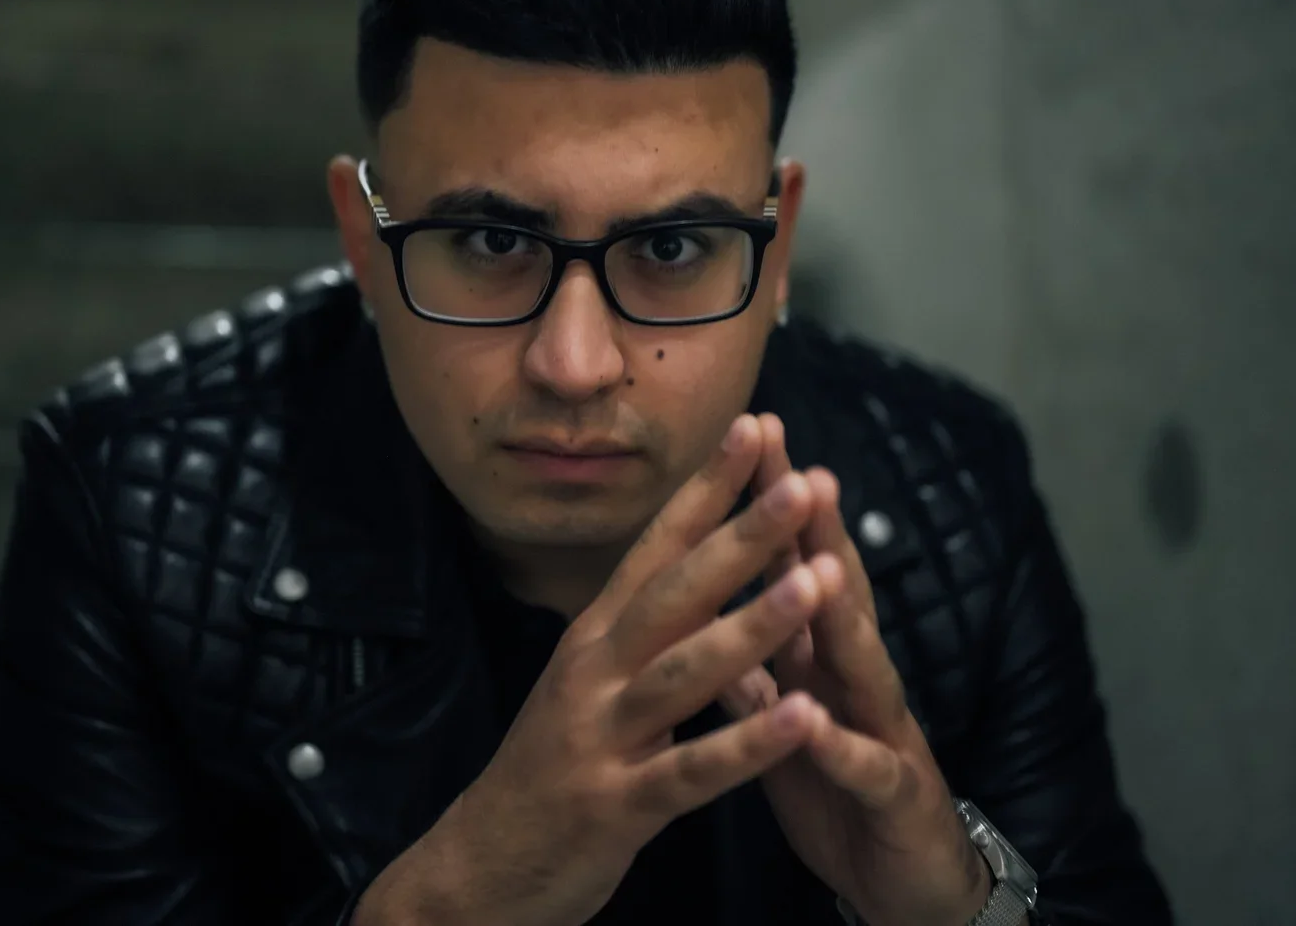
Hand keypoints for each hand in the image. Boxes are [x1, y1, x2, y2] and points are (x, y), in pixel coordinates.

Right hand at [356, 415, 834, 925]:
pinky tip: (801, 717)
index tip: (755, 429)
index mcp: (595, 638)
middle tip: (802, 482)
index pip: (655, 547)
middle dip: (740, 536)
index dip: (705, 489)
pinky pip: (690, 772)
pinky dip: (745, 744)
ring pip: (684, 671)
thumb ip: (641, 632)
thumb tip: (698, 570)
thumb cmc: (550, 768)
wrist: (479, 867)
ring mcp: (602, 738)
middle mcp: (594, 672)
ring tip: (816, 581)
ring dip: (753, 624)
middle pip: (674, 592)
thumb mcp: (587, 685)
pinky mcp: (615, 806)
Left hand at [720, 415, 990, 925]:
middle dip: (814, 529)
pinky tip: (820, 719)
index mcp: (820, 658)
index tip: (747, 436)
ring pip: (861, 666)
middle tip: (796, 463)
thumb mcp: (785, 719)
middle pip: (835, 591)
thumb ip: (754, 663)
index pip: (795, 565)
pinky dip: (840, 744)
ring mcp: (881, 731)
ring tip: (821, 566)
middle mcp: (856, 679)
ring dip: (840, 616)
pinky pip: (862, 768)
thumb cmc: (836, 786)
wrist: (903, 880)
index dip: (771, 505)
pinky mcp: (892, 795)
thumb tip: (706, 608)